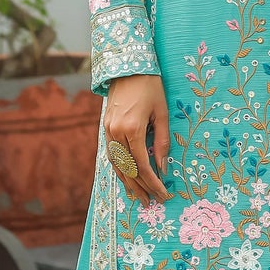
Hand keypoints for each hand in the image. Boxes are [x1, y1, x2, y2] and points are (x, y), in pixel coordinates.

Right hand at [103, 74, 170, 204]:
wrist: (127, 67)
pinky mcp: (105, 128)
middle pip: (129, 169)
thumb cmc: (150, 87)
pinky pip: (111, 155)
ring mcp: (108, 131)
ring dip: (128, 182)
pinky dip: (119, 169)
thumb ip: (163, 141)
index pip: (143, 166)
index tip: (164, 194)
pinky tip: (126, 178)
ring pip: (117, 165)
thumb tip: (164, 167)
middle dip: (141, 187)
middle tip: (152, 202)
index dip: (154, 183)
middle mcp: (117, 132)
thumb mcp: (163, 113)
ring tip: (138, 196)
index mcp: (133, 129)